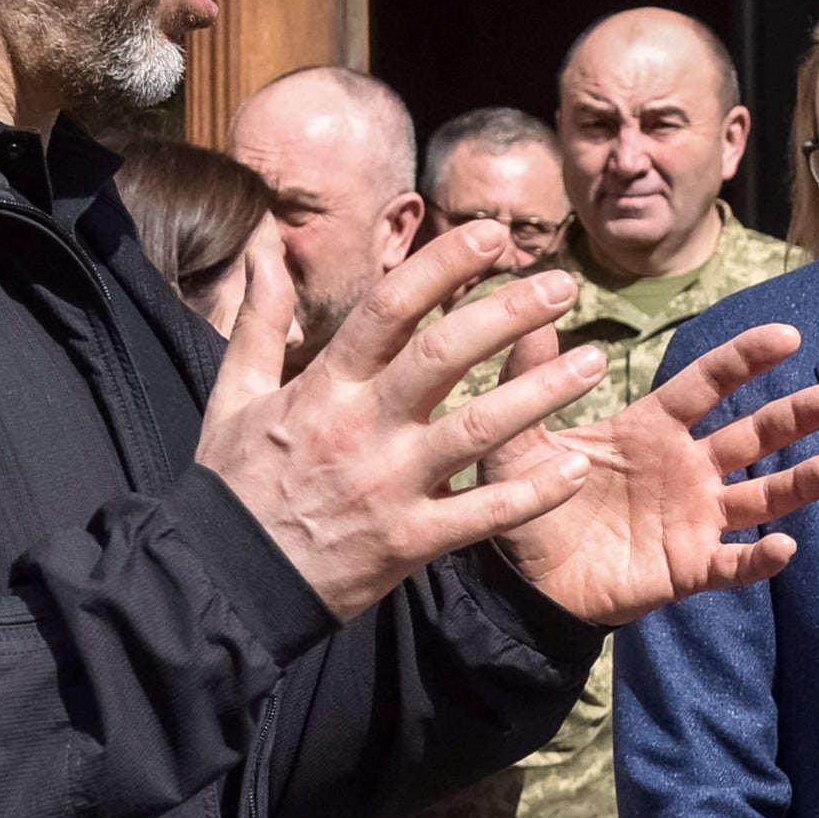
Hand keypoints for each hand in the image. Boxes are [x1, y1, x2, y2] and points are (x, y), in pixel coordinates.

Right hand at [199, 223, 620, 618]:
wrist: (224, 582)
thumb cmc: (235, 485)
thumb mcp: (233, 396)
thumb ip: (260, 321)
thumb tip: (264, 247)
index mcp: (324, 385)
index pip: (388, 307)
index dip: (443, 265)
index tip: (494, 235)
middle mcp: (361, 427)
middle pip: (442, 355)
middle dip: (507, 314)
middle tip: (564, 285)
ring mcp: (390, 486)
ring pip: (477, 429)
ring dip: (541, 393)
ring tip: (594, 362)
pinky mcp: (410, 541)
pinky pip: (483, 514)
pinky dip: (532, 493)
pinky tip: (575, 467)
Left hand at [480, 315, 818, 626]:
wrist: (521, 583)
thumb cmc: (530, 504)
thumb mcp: (520, 439)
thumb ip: (530, 377)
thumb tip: (531, 312)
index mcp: (654, 429)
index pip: (709, 384)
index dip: (746, 359)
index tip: (787, 335)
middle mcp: (687, 469)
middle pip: (753, 435)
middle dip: (797, 417)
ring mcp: (694, 519)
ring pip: (759, 496)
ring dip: (798, 484)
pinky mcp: (688, 568)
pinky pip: (733, 563)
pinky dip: (758, 558)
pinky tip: (784, 547)